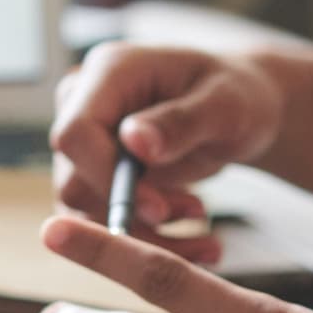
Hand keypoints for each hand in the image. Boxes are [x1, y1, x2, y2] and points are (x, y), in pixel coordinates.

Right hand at [49, 43, 284, 263]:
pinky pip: (102, 222)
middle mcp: (83, 104)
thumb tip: (133, 142)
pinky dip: (145, 240)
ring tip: (201, 218)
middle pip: (74, 179)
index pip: (76, 133)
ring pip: (85, 211)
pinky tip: (192, 237)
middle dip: (133, 211)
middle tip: (196, 212)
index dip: (107, 177)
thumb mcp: (225, 104)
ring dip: (143, 232)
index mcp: (109, 72)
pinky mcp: (94, 173)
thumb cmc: (236, 95)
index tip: (159, 208)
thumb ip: (180, 121)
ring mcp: (86, 141)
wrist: (237, 110)